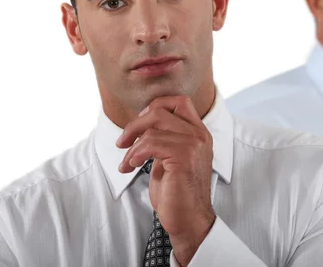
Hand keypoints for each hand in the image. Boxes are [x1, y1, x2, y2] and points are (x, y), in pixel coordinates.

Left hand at [116, 95, 215, 264]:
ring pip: (153, 126)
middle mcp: (200, 135)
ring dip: (132, 146)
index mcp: (199, 133)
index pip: (179, 102)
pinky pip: (150, 143)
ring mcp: (194, 145)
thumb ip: (164, 139)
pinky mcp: (184, 157)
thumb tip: (141, 126)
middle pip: (161, 109)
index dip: (155, 107)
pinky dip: (135, 154)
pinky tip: (132, 166)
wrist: (189, 220)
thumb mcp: (170, 159)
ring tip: (127, 163)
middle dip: (136, 123)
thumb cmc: (177, 193)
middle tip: (123, 142)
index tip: (139, 126)